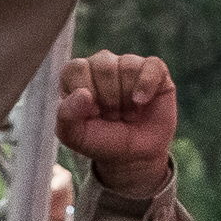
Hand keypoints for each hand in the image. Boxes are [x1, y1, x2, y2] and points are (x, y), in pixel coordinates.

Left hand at [56, 51, 177, 195]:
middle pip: (103, 66)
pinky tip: (141, 102)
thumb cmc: (101, 141)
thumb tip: (83, 94)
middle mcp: (101, 63)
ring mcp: (128, 64)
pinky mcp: (155, 70)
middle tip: (112, 116)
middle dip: (109, 100)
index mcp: (76, 74)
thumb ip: (66, 116)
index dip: (85, 96)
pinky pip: (152, 66)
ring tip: (127, 112)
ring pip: (127, 67)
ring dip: (127, 99)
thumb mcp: (75, 136)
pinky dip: (146, 86)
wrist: (134, 156)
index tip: (91, 114)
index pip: (76, 68)